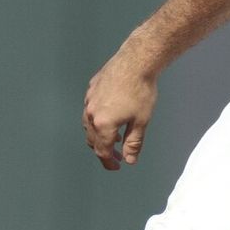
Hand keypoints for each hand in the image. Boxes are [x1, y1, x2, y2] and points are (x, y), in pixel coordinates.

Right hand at [82, 53, 158, 169]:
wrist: (135, 62)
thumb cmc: (141, 91)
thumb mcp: (141, 121)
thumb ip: (134, 143)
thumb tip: (129, 160)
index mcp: (102, 124)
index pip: (102, 150)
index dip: (109, 162)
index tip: (117, 167)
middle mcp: (90, 114)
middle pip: (92, 140)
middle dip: (104, 150)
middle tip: (117, 156)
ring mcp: (88, 100)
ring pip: (87, 125)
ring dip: (98, 135)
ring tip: (114, 138)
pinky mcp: (91, 89)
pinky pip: (90, 109)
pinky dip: (97, 119)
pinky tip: (110, 116)